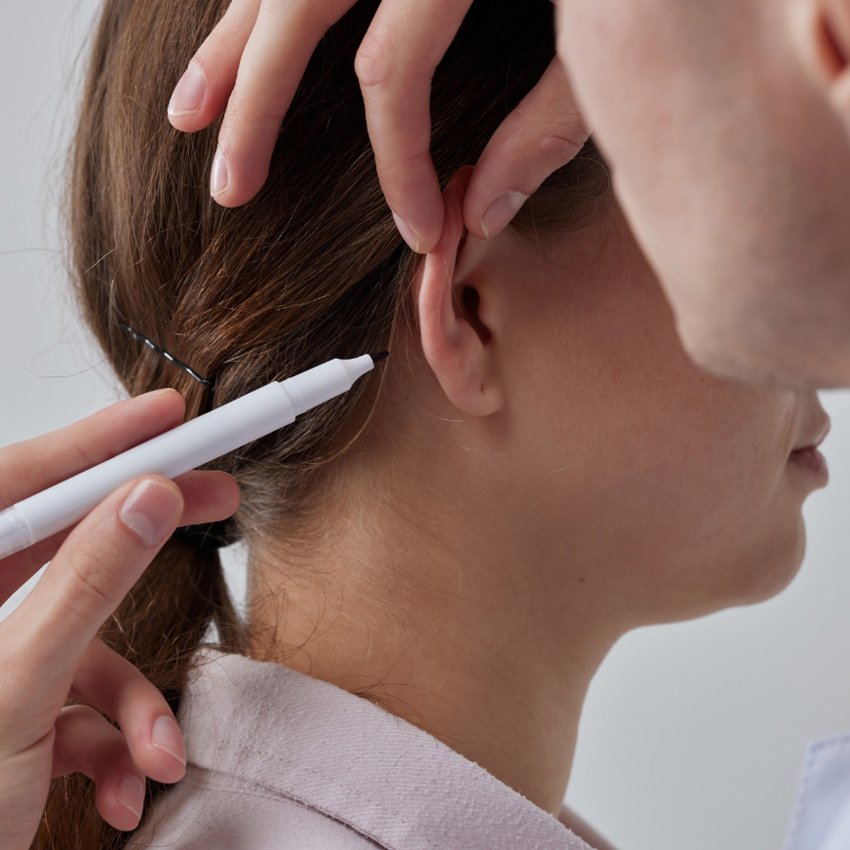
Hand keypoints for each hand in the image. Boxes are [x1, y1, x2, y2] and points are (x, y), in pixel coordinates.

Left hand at [0, 389, 240, 847]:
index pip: (20, 484)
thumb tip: (145, 499)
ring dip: (138, 699)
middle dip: (147, 540)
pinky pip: (88, 694)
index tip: (168, 416)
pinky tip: (130, 780)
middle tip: (215, 498)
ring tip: (159, 750)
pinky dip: (121, 736)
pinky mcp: (21, 706)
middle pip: (67, 542)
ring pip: (92, 635)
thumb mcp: (18, 692)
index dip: (99, 442)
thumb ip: (86, 585)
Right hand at [166, 0, 588, 252]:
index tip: (416, 229)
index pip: (391, 72)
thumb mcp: (615, 37)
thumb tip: (481, 214)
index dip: (395, 164)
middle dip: (256, 108)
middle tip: (229, 189)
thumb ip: (550, 126)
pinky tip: (238, 28)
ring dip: (228, 41)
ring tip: (189, 113)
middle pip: (297, 9)